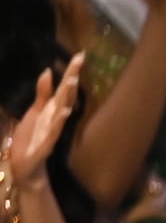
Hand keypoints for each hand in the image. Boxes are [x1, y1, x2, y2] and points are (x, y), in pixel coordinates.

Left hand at [5, 55, 80, 177]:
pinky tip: (65, 112)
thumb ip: (43, 94)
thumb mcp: (35, 113)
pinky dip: (59, 122)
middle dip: (71, 78)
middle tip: (79, 60)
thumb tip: (48, 71)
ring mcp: (51, 131)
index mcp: (53, 110)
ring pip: (62, 111)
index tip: (80, 55)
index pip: (64, 88)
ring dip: (68, 96)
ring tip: (72, 80)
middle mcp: (56, 118)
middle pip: (66, 95)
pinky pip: (53, 132)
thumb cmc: (31, 139)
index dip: (71, 72)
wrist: (28, 167)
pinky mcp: (45, 145)